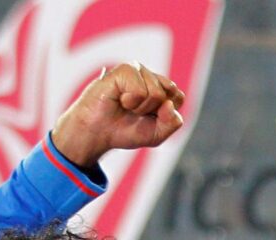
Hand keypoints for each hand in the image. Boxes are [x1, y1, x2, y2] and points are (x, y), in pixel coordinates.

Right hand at [50, 63, 185, 167]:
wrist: (98, 133)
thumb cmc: (125, 130)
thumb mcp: (157, 134)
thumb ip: (172, 123)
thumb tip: (169, 104)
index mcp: (160, 87)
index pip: (178, 97)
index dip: (165, 114)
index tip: (148, 117)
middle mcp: (149, 75)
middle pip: (169, 94)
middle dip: (153, 111)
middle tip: (135, 112)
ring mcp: (136, 70)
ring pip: (156, 93)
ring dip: (140, 108)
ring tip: (126, 106)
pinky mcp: (124, 70)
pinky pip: (140, 91)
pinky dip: (131, 102)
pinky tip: (119, 99)